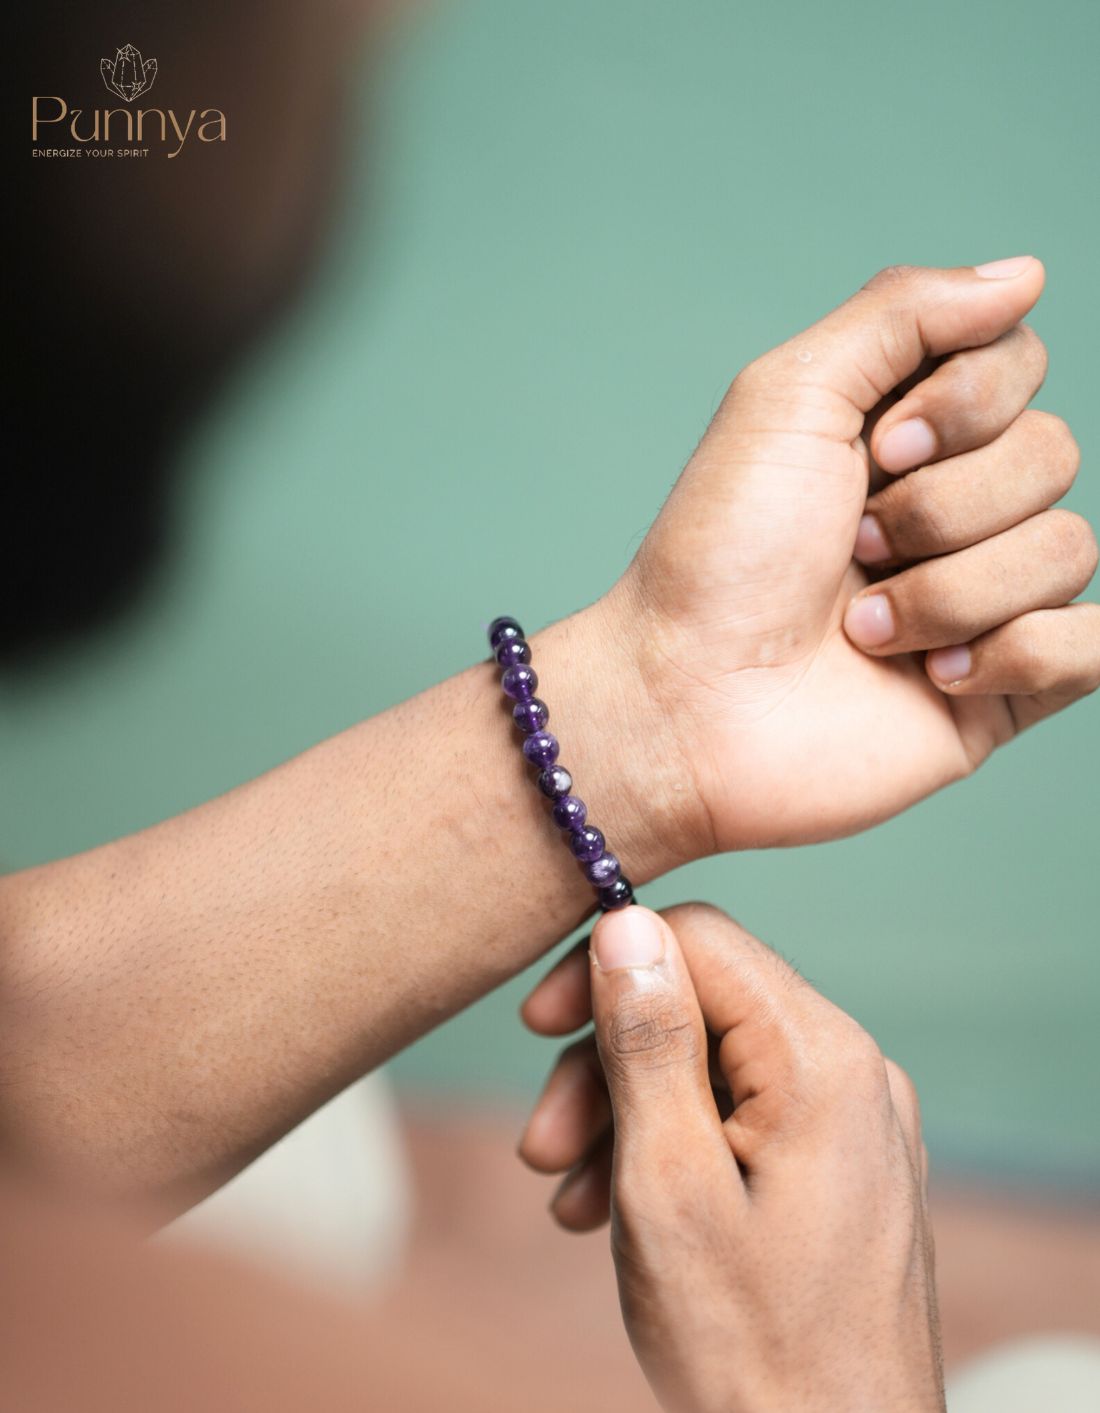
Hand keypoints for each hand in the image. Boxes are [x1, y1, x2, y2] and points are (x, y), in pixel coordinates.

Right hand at [518, 904, 943, 1412]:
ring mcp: (853, 1125)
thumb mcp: (669, 1183)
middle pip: (702, 1006)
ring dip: (626, 1115)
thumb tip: (627, 923)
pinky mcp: (841, 1172)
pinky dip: (671, 1150)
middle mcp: (853, 1073)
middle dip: (607, 1062)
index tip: (535, 1025)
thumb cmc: (753, 1349)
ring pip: (712, 1066)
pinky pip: (742, 1120)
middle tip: (541, 1144)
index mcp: (822, 1059)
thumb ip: (649, 1041)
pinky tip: (617, 1211)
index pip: (700, 939)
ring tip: (570, 1195)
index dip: (607, 967)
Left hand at [593, 258, 1098, 858]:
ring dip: (948, 590)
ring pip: (1067, 548)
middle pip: (1052, 454)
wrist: (686, 700)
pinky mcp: (1001, 688)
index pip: (1019, 363)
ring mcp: (983, 601)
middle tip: (851, 549)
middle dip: (939, 506)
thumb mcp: (790, 396)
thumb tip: (1024, 274)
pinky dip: (1013, 654)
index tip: (874, 449)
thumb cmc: (717, 554)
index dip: (964, 402)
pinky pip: (1094, 645)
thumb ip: (903, 314)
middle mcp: (955, 510)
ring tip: (862, 628)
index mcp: (908, 434)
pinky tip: (929, 675)